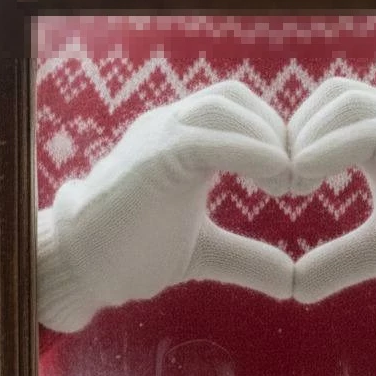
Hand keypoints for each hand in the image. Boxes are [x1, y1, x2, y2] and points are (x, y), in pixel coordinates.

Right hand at [37, 81, 293, 331]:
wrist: (76, 269)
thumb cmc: (129, 255)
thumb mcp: (203, 251)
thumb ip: (247, 257)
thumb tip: (292, 280)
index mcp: (181, 139)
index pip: (235, 107)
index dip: (272, 132)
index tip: (298, 176)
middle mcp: (168, 125)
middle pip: (233, 96)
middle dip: (275, 129)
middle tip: (299, 178)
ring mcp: (157, 135)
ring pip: (222, 106)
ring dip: (266, 138)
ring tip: (286, 182)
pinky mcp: (152, 155)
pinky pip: (207, 138)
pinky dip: (250, 151)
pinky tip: (276, 177)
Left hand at [286, 78, 375, 314]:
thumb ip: (338, 258)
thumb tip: (295, 286)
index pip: (331, 105)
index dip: (298, 135)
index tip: (277, 182)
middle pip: (334, 93)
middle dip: (297, 130)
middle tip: (278, 181)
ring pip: (346, 101)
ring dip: (308, 137)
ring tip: (293, 183)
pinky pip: (366, 130)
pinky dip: (328, 149)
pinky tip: (305, 178)